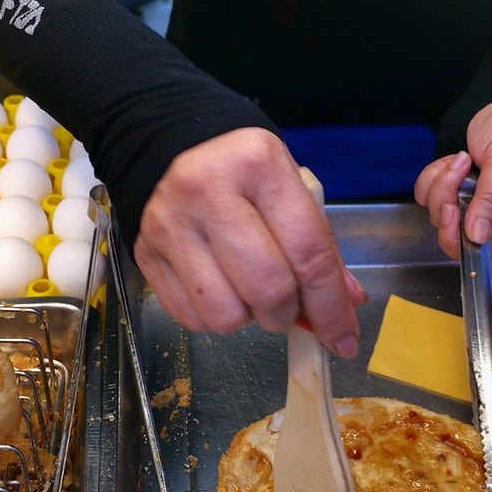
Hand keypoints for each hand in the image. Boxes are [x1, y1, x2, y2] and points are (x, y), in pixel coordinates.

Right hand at [134, 128, 366, 357]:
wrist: (167, 152)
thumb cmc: (241, 176)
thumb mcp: (288, 191)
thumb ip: (319, 248)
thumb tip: (346, 304)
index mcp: (258, 165)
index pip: (307, 253)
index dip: (331, 307)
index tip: (344, 340)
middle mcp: (207, 191)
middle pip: (267, 289)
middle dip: (286, 314)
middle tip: (286, 305)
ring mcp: (170, 225)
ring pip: (225, 315)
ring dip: (247, 318)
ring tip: (246, 291)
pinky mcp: (145, 254)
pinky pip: (190, 318)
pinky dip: (214, 317)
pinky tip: (218, 287)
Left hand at [414, 100, 491, 280]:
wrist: (484, 98)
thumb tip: (478, 237)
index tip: (475, 259)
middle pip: (466, 247)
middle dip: (452, 229)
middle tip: (451, 205)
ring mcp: (465, 204)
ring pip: (441, 220)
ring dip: (443, 190)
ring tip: (459, 160)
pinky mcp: (443, 191)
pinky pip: (425, 199)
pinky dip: (431, 178)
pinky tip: (448, 158)